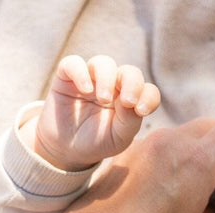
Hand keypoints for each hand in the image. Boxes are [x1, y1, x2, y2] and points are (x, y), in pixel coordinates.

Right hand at [31, 55, 162, 170]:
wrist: (65, 149)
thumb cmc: (96, 142)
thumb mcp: (117, 138)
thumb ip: (130, 121)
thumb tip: (131, 102)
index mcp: (129, 99)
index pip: (147, 90)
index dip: (149, 97)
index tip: (142, 111)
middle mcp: (113, 85)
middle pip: (129, 72)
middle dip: (132, 84)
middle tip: (127, 102)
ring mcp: (90, 78)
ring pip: (104, 63)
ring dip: (107, 78)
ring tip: (103, 99)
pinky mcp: (67, 77)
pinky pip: (73, 63)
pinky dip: (80, 72)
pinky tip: (85, 89)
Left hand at [47, 113, 214, 212]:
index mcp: (197, 162)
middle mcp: (171, 144)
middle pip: (211, 127)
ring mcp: (144, 146)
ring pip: (185, 134)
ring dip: (203, 147)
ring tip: (211, 173)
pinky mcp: (124, 156)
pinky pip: (162, 145)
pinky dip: (179, 155)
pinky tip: (179, 181)